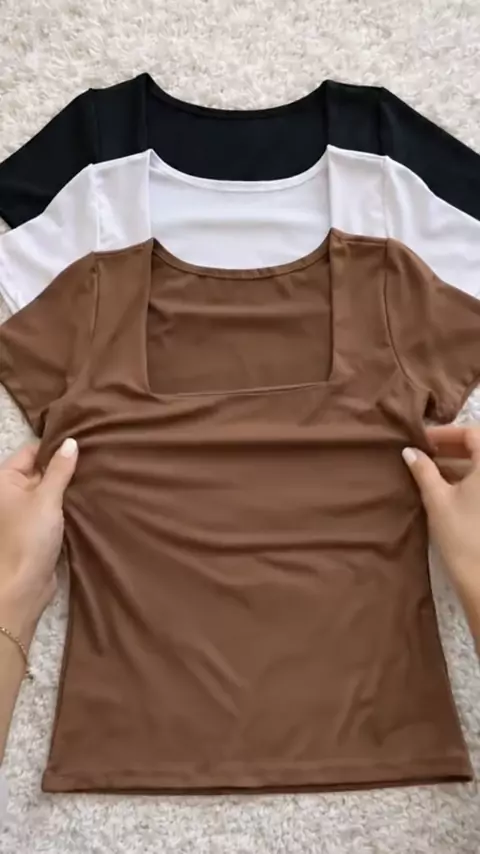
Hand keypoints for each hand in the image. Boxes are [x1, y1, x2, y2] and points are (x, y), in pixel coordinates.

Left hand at [0, 438, 77, 646]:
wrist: (23, 587)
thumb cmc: (28, 538)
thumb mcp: (46, 498)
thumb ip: (60, 469)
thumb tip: (71, 442)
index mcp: (4, 480)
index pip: (31, 452)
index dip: (54, 446)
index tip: (82, 441)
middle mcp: (12, 493)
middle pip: (41, 469)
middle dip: (65, 466)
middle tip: (96, 457)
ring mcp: (25, 512)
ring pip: (51, 490)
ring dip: (69, 487)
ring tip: (97, 476)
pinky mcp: (38, 529)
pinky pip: (55, 509)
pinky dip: (69, 505)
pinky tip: (90, 499)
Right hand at [403, 430, 479, 640]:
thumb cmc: (461, 535)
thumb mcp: (437, 499)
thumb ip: (423, 470)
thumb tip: (409, 452)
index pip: (472, 433)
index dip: (446, 433)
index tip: (422, 440)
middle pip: (479, 448)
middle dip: (451, 448)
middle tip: (422, 453)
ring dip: (457, 464)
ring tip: (428, 471)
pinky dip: (466, 480)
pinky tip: (444, 487)